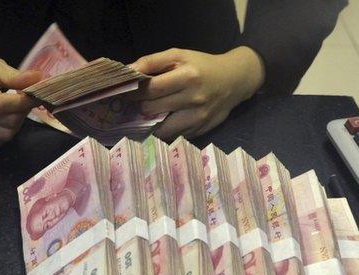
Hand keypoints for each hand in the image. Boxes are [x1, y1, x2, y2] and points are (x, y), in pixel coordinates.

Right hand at [0, 37, 41, 147]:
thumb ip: (15, 75)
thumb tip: (39, 80)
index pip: (0, 104)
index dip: (23, 102)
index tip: (34, 95)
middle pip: (5, 122)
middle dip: (22, 112)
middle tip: (25, 101)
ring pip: (3, 135)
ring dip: (16, 124)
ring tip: (15, 109)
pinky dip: (5, 132)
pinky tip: (4, 118)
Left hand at [131, 47, 264, 139]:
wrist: (235, 80)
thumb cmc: (202, 65)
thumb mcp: (179, 55)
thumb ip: (152, 61)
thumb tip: (128, 70)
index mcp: (187, 77)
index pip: (150, 89)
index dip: (132, 92)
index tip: (123, 92)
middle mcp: (193, 99)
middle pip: (151, 109)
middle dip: (139, 105)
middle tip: (135, 102)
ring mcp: (197, 118)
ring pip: (159, 128)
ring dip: (150, 121)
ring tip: (148, 112)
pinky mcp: (199, 131)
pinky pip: (173, 135)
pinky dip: (164, 128)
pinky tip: (163, 119)